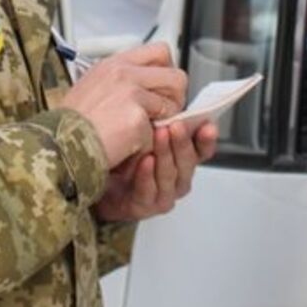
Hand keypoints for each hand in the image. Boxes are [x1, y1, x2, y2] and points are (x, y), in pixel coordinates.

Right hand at [59, 42, 187, 167]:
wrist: (57, 145)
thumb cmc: (69, 124)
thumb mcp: (93, 89)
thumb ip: (121, 84)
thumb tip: (148, 91)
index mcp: (113, 64)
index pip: (161, 52)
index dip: (168, 72)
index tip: (162, 89)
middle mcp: (123, 72)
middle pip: (176, 76)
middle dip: (176, 99)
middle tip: (163, 114)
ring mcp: (131, 93)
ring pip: (172, 105)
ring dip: (164, 122)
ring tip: (142, 132)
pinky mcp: (137, 117)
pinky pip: (157, 132)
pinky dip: (146, 144)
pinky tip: (127, 145)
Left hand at [93, 118, 217, 222]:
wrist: (98, 182)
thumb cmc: (124, 157)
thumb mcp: (146, 133)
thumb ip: (162, 121)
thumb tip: (172, 100)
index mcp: (182, 160)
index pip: (201, 150)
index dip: (207, 139)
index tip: (208, 126)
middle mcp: (176, 178)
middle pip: (188, 162)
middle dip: (183, 142)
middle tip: (177, 125)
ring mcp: (162, 194)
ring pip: (170, 176)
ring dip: (166, 154)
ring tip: (160, 135)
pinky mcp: (144, 206)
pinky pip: (148, 191)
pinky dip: (147, 176)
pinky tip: (145, 161)